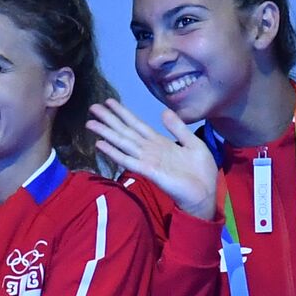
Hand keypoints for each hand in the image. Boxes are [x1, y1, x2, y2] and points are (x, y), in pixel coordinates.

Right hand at [86, 99, 217, 219]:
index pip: (137, 125)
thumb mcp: (193, 143)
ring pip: (122, 143)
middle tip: (92, 106)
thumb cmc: (200, 172)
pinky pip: (128, 160)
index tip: (109, 102)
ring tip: (90, 123)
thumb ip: (178, 128)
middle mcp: (149, 150)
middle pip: (125, 132)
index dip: (123, 113)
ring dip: (106, 133)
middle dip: (109, 120)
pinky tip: (100, 145)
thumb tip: (163, 111)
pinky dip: (114, 153)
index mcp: (159, 143)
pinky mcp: (149, 171)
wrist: (205, 193)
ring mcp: (147, 160)